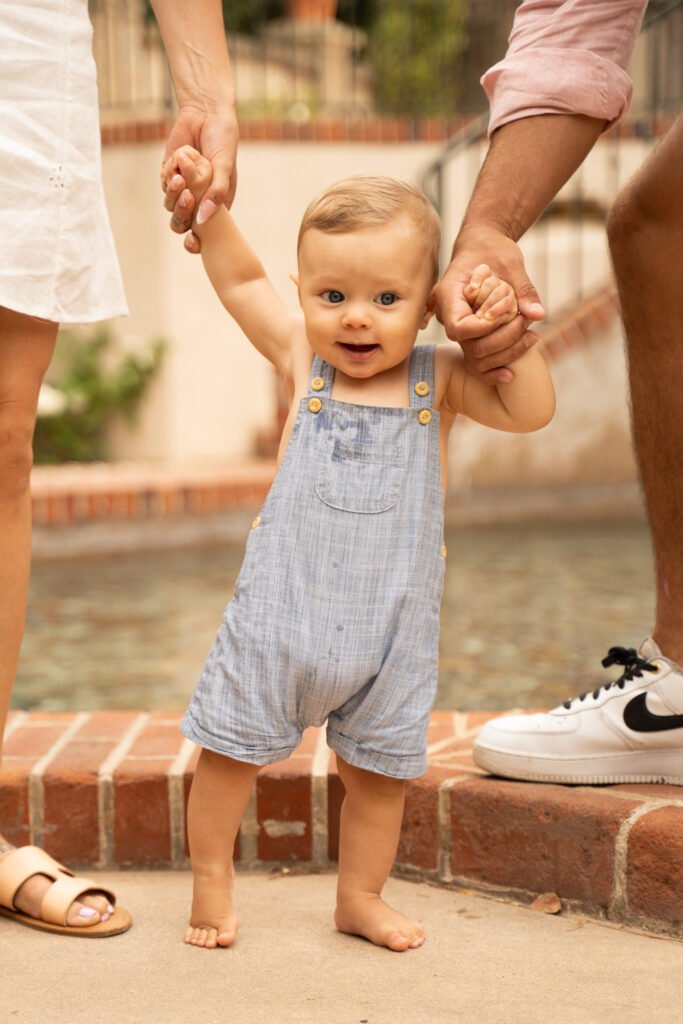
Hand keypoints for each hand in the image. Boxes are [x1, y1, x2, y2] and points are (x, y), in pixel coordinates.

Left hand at [161, 104, 237, 251]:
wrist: (205, 114)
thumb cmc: (222, 142)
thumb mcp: (223, 168)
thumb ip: (215, 194)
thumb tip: (202, 220)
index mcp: (218, 204)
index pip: (207, 232)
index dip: (197, 242)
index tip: (192, 242)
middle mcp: (200, 200)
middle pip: (184, 223)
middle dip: (182, 215)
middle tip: (187, 198)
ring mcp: (185, 188)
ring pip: (171, 206)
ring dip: (174, 195)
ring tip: (182, 176)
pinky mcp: (171, 175)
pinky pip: (165, 186)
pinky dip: (170, 176)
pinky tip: (180, 159)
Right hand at [434, 226, 545, 382]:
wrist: (483, 247)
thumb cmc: (493, 250)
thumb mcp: (510, 263)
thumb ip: (523, 289)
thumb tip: (537, 314)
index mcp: (450, 295)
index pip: (459, 326)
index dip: (484, 329)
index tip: (507, 315)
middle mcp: (448, 315)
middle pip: (470, 346)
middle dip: (503, 340)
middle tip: (527, 324)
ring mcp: (459, 329)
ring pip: (475, 358)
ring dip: (506, 353)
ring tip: (532, 336)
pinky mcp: (470, 336)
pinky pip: (476, 362)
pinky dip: (494, 370)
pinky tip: (511, 374)